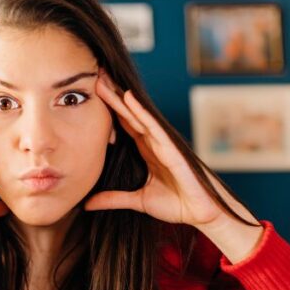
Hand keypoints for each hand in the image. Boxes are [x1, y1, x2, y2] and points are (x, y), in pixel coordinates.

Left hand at [85, 69, 249, 228]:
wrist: (201, 213)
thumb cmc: (177, 204)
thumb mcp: (137, 201)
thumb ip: (113, 199)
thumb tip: (88, 204)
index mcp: (146, 151)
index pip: (124, 124)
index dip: (109, 109)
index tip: (91, 94)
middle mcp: (153, 142)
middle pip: (128, 114)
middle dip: (112, 96)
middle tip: (95, 75)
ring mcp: (162, 143)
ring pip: (137, 115)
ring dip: (120, 98)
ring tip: (104, 79)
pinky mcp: (171, 148)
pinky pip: (153, 126)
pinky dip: (141, 111)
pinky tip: (128, 97)